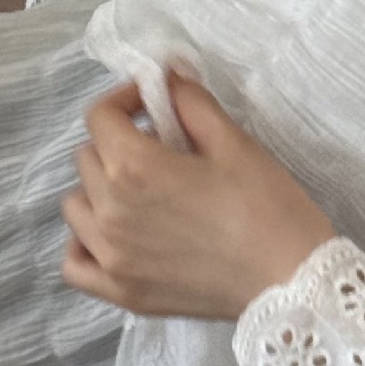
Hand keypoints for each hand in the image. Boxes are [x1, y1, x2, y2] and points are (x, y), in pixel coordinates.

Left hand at [61, 77, 335, 319]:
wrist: (291, 281)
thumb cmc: (268, 205)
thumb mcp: (234, 142)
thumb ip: (191, 103)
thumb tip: (168, 73)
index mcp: (134, 168)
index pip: (100, 117)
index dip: (126, 99)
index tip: (154, 102)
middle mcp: (109, 211)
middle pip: (88, 157)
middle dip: (119, 141)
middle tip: (163, 147)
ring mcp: (110, 257)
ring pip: (76, 206)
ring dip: (100, 188)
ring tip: (142, 191)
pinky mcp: (120, 293)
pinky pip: (74, 263)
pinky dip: (85, 243)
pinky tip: (117, 234)